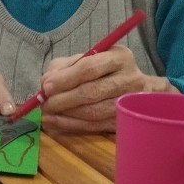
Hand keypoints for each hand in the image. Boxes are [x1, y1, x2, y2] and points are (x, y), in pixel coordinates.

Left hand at [39, 45, 177, 132]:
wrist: (139, 88)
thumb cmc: (105, 70)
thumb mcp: (86, 58)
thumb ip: (63, 67)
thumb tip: (46, 83)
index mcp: (119, 57)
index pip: (89, 68)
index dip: (66, 78)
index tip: (46, 87)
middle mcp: (130, 79)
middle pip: (92, 92)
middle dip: (64, 99)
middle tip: (44, 104)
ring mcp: (130, 103)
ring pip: (94, 112)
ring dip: (66, 114)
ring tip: (47, 113)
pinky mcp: (125, 122)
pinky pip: (95, 126)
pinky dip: (72, 125)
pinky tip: (56, 123)